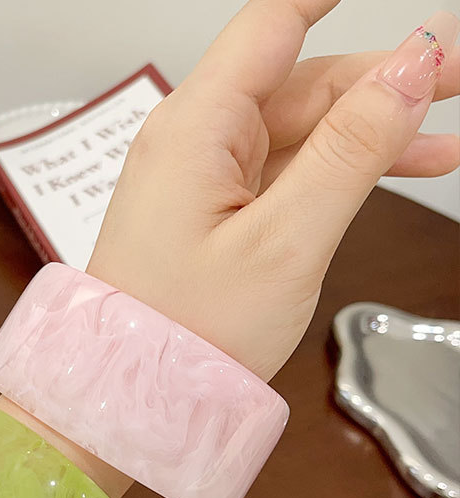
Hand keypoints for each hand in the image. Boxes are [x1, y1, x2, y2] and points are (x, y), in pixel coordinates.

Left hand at [88, 2, 458, 379]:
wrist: (138, 392)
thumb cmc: (189, 332)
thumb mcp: (285, 241)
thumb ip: (350, 150)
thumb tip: (409, 67)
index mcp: (197, 129)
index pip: (273, 23)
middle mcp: (193, 142)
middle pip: (299, 80)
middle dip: (380, 76)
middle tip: (456, 76)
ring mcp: (201, 178)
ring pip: (298, 130)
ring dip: (369, 130)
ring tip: (442, 141)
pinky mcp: (210, 211)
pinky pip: (281, 171)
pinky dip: (335, 169)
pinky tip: (391, 170)